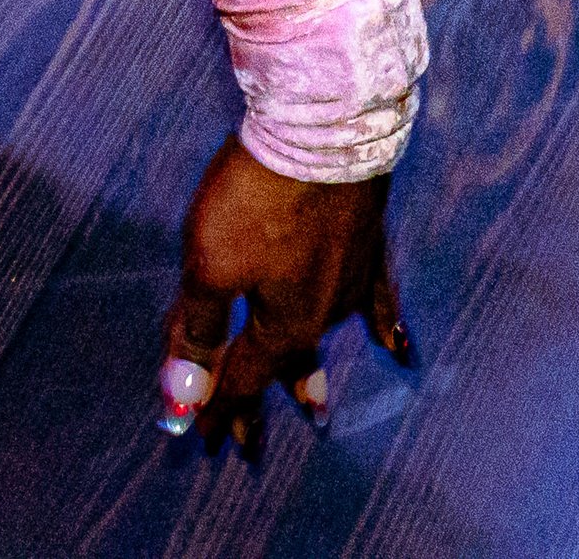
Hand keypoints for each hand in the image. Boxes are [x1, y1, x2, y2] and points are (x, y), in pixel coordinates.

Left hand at [162, 139, 411, 458]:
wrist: (325, 130)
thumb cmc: (259, 200)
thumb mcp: (211, 266)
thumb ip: (199, 331)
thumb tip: (182, 401)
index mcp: (286, 326)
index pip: (241, 378)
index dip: (216, 406)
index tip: (202, 440)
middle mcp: (326, 314)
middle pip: (283, 364)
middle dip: (258, 401)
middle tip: (247, 448)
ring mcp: (353, 278)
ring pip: (325, 337)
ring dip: (309, 373)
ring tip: (311, 407)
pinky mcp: (368, 240)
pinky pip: (377, 298)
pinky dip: (382, 326)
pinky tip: (396, 347)